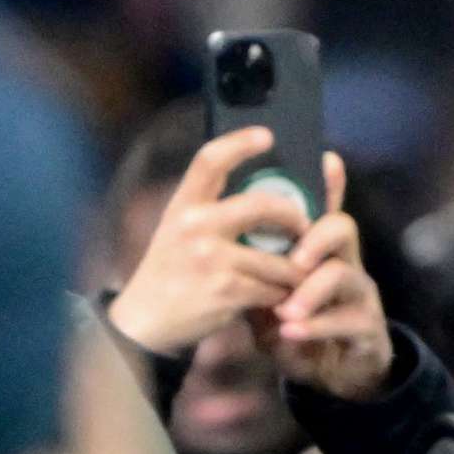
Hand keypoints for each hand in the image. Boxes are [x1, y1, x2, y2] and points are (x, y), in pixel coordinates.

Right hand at [105, 125, 317, 358]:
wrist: (146, 319)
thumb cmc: (170, 271)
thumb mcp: (178, 230)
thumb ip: (210, 210)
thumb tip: (259, 191)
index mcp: (183, 205)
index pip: (209, 161)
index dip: (240, 143)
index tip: (267, 135)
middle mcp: (195, 225)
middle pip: (262, 205)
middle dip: (294, 216)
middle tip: (306, 225)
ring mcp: (211, 257)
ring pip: (278, 258)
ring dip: (293, 270)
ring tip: (295, 276)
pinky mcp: (226, 290)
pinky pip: (274, 288)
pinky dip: (282, 296)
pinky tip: (280, 299)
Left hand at [263, 153, 391, 401]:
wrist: (327, 371)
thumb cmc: (294, 323)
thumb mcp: (267, 291)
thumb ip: (253, 264)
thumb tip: (215, 229)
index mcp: (317, 248)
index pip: (322, 205)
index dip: (327, 182)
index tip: (324, 157)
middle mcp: (344, 262)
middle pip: (342, 227)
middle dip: (315, 237)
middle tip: (292, 260)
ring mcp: (359, 294)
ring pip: (345, 274)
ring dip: (311, 291)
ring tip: (285, 310)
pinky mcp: (366, 327)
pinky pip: (348, 320)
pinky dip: (316, 326)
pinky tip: (291, 332)